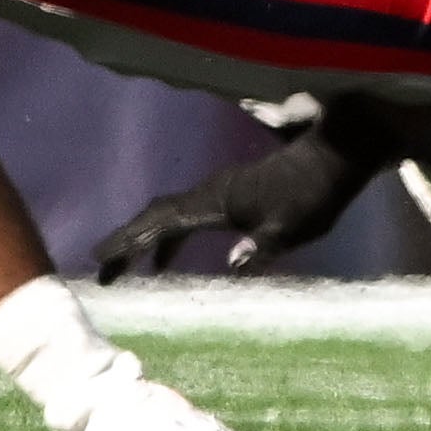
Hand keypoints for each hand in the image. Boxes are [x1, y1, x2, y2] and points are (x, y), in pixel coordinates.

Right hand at [94, 109, 397, 281]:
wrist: (329, 158)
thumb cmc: (314, 196)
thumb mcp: (293, 228)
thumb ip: (262, 247)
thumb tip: (234, 266)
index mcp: (216, 202)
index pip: (163, 224)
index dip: (130, 242)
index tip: (102, 261)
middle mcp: (208, 193)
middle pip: (153, 216)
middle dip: (124, 243)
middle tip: (100, 273)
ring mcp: (214, 192)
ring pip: (164, 214)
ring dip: (140, 240)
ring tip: (120, 270)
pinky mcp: (224, 195)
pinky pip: (180, 216)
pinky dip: (163, 237)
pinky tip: (164, 260)